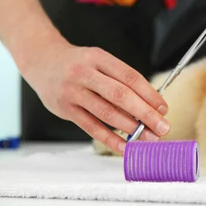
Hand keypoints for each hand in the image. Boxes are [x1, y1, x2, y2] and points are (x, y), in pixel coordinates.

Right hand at [23, 41, 168, 153]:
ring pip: (106, 113)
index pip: (130, 77)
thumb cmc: (79, 64)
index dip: (150, 94)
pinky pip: (91, 127)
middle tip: (162, 127)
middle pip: (121, 95)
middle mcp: (85, 74)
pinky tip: (125, 147)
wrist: (42, 61)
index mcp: (99, 58)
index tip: (163, 108)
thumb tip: (150, 105)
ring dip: (131, 128)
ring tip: (148, 138)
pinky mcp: (65, 109)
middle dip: (145, 114)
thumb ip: (121, 80)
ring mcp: (73, 92)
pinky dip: (110, 139)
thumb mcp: (100, 62)